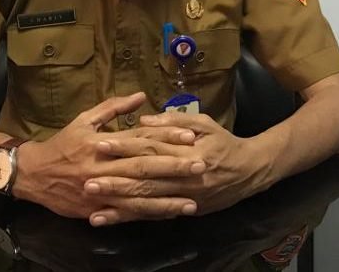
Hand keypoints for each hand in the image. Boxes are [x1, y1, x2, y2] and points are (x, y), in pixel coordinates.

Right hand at [13, 92, 205, 224]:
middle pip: (144, 168)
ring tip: (192, 202)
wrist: (32, 174)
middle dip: (174, 168)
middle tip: (201, 166)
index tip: (190, 136)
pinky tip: (168, 215)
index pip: (139, 139)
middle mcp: (103, 168)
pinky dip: (148, 215)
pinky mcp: (97, 210)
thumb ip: (113, 108)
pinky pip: (126, 214)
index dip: (166, 137)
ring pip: (138, 197)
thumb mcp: (84, 119)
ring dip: (166, 200)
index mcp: (101, 144)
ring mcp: (100, 192)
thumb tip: (141, 96)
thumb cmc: (63, 143)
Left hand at [84, 112, 269, 222]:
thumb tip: (143, 118)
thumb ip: (174, 120)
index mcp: (186, 151)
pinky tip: (109, 219)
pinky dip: (129, 218)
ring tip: (92, 205)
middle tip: (87, 180)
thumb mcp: (204, 123)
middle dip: (115, 180)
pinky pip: (152, 215)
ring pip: (146, 202)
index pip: (150, 147)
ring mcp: (183, 197)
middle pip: (144, 178)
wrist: (251, 172)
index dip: (125, 146)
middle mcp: (184, 176)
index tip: (101, 143)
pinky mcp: (182, 210)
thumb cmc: (224, 142)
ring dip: (118, 204)